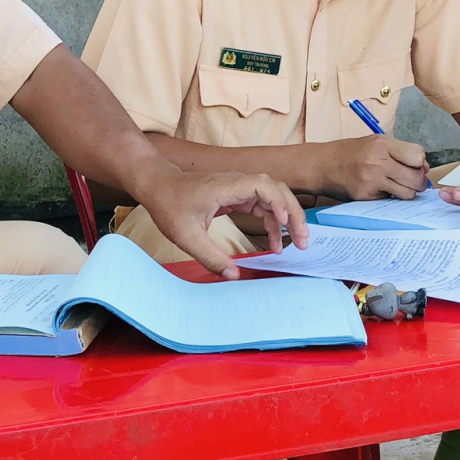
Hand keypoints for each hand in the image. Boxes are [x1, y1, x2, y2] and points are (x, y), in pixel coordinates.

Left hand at [137, 169, 308, 275]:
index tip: (284, 223)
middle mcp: (236, 182)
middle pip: (276, 190)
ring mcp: (238, 187)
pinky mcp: (236, 194)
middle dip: (293, 213)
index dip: (278, 202)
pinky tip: (274, 241)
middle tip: (302, 240)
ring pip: (273, 197)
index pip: (263, 185)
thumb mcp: (186, 236)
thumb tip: (233, 276)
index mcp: (226, 186)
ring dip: (286, 218)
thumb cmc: (169, 204)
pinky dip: (272, 221)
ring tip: (295, 244)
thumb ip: (210, 257)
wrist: (157, 185)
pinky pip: (262, 204)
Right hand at [324, 135, 430, 200]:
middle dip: (418, 182)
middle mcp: (378, 160)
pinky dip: (390, 197)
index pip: (418, 155)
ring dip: (407, 192)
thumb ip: (399, 152)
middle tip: (411, 181)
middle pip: (416, 177)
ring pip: (408, 193)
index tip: (415, 166)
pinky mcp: (366, 196)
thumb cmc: (349, 153)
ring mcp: (372, 180)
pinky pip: (391, 201)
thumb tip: (424, 167)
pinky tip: (380, 190)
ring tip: (397, 187)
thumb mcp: (374, 143)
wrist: (321, 165)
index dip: (420, 163)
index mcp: (382, 143)